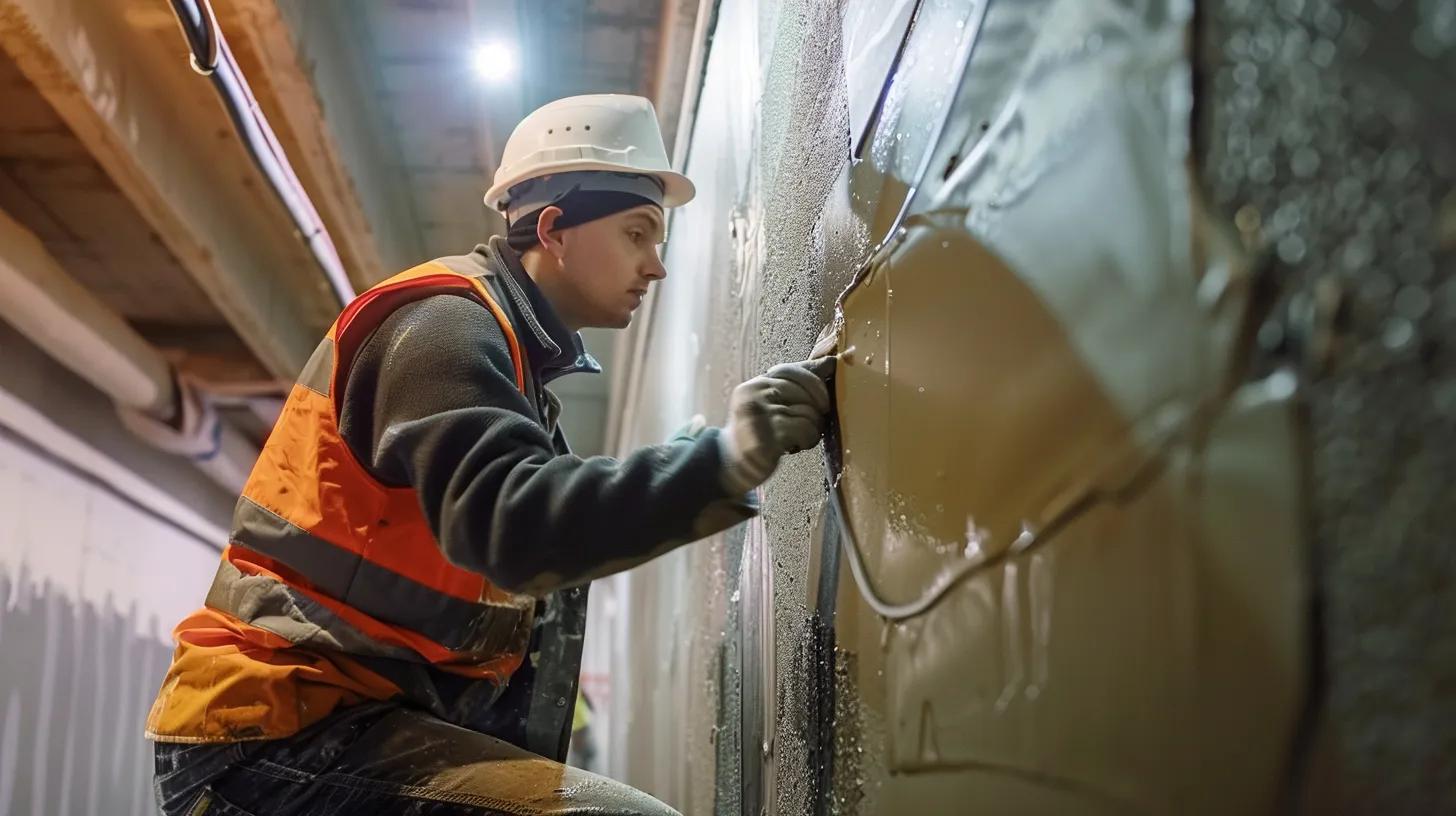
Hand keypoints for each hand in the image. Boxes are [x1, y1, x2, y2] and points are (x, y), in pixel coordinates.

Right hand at [719, 356, 835, 493]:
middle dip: (817, 409)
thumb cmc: (758, 430)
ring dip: (814, 428)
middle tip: (810, 423)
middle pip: (805, 391)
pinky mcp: (769, 438)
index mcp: (756, 385)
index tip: (822, 400)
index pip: (792, 371)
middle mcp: (755, 396)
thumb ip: (796, 382)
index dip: (815, 383)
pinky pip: (807, 430)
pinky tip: (798, 444)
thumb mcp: (770, 401)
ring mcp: (761, 416)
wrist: (732, 463)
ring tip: (800, 436)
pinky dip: (809, 439)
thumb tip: (831, 361)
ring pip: (810, 412)